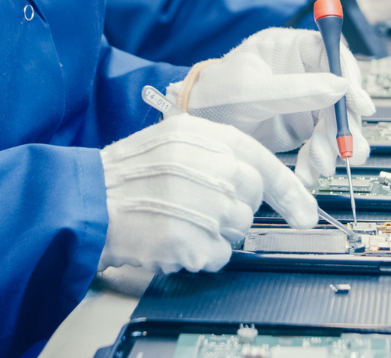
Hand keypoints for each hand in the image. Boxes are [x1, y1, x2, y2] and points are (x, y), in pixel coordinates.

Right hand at [97, 114, 317, 273]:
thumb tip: (253, 179)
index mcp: (200, 134)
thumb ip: (212, 152)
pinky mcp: (186, 237)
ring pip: (236, 228)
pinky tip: (173, 240)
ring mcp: (196, 201)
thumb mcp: (170, 141)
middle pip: (251, 196)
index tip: (306, 212)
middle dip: (234, 210)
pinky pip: (217, 255)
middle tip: (201, 210)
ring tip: (178, 221)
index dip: (288, 189)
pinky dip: (199, 256)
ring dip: (213, 233)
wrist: (83, 201)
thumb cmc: (124, 176)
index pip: (260, 159)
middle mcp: (203, 163)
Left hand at [172, 27, 375, 185]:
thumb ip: (294, 89)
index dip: (351, 79)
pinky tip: (307, 172)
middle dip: (342, 125)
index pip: (333, 55)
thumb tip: (339, 87)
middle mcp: (303, 72)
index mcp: (290, 48)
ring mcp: (304, 100)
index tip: (359, 105)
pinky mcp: (300, 126)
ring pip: (335, 122)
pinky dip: (317, 160)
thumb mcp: (251, 91)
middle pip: (340, 94)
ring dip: (332, 147)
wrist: (194, 126)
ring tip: (319, 166)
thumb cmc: (213, 95)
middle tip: (341, 151)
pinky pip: (320, 143)